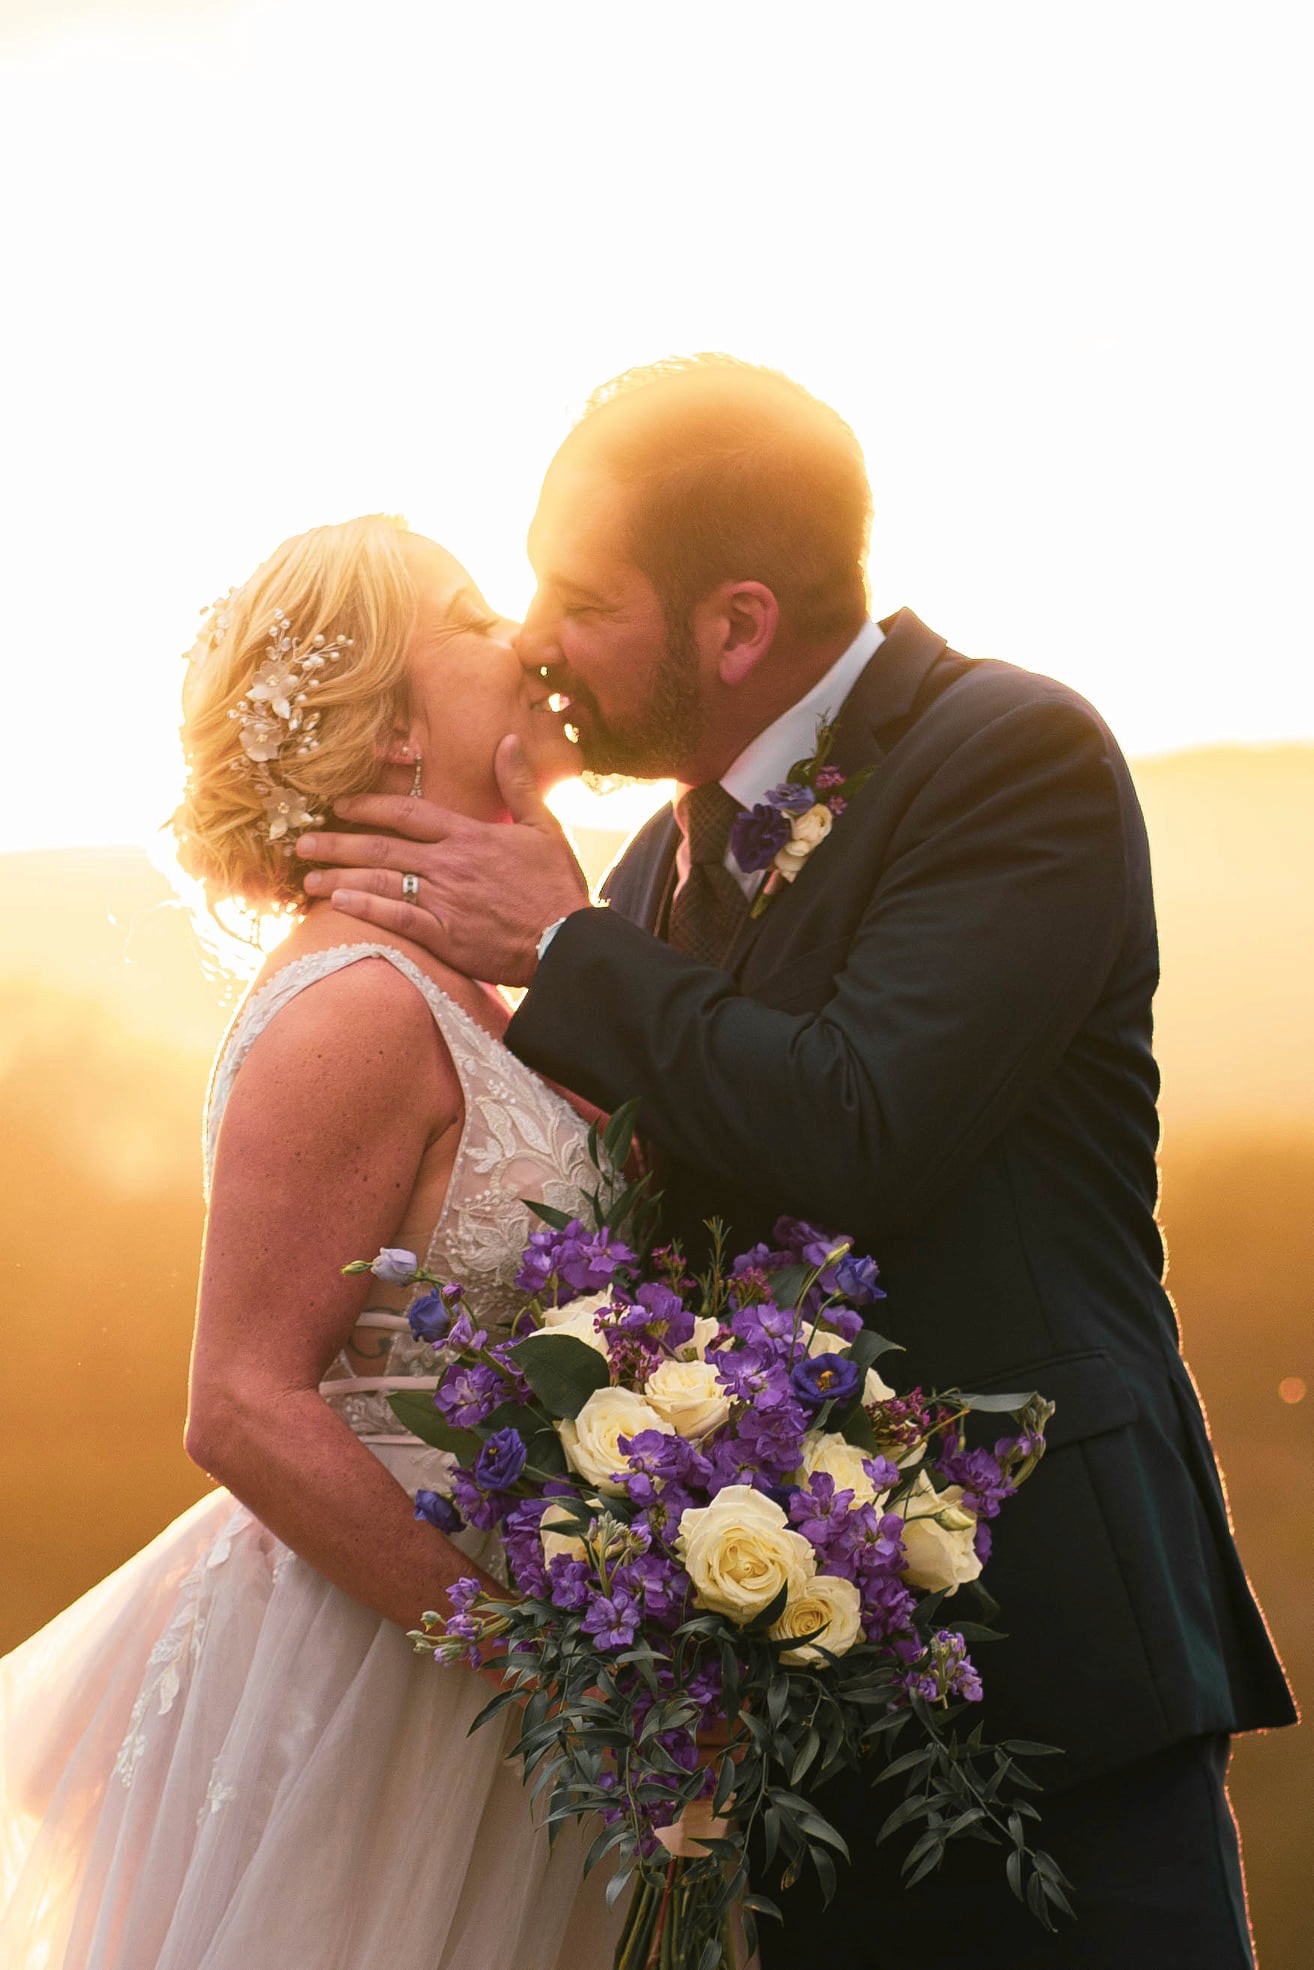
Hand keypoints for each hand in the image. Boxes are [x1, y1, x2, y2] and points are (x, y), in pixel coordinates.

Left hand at [297, 737, 590, 984]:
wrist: (570, 941)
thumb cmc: (558, 886)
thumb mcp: (544, 827)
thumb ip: (518, 784)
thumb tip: (507, 739)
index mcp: (470, 835)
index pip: (409, 813)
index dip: (370, 805)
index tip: (340, 805)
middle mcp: (450, 865)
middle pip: (382, 847)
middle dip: (338, 843)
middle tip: (301, 842)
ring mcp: (445, 901)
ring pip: (381, 883)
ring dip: (340, 879)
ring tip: (307, 879)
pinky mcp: (446, 937)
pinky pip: (397, 920)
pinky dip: (366, 911)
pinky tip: (338, 906)